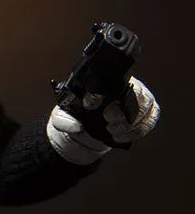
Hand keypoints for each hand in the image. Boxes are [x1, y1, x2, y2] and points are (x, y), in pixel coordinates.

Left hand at [46, 76, 160, 164]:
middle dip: (120, 110)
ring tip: (111, 130)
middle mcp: (125, 85)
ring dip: (129, 124)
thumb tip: (75, 126)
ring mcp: (139, 98)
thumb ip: (64, 120)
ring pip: (144, 107)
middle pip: (134, 92)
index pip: (110, 78)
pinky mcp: (147, 112)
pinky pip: (150, 120)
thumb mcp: (64, 116)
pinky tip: (120, 135)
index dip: (101, 93)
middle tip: (106, 119)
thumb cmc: (77, 115)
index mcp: (104, 80)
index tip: (90, 105)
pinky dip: (137, 131)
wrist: (88, 128)